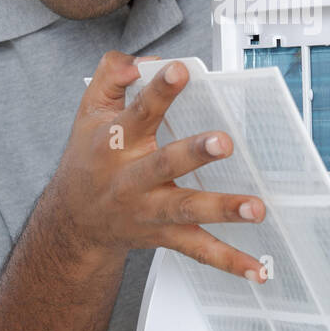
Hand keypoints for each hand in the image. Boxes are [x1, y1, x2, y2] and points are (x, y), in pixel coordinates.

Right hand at [47, 50, 266, 280]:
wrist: (74, 221)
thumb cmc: (90, 157)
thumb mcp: (89, 110)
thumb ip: (111, 75)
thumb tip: (141, 61)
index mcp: (116, 142)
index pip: (139, 111)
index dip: (158, 90)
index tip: (179, 70)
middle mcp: (132, 178)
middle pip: (164, 164)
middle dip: (194, 153)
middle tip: (223, 142)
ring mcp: (150, 210)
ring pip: (187, 210)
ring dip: (222, 209)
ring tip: (254, 208)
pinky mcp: (165, 235)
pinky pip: (199, 251)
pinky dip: (228, 261)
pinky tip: (256, 270)